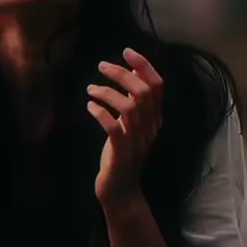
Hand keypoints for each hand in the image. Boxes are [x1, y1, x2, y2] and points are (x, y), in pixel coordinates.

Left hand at [86, 48, 162, 210]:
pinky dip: (101, 113)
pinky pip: (114, 128)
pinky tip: (89, 106)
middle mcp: (149, 129)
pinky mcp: (121, 154)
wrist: (121, 195)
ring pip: (130, 107)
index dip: (144, 65)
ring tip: (91, 89)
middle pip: (143, 92)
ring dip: (107, 92)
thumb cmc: (121, 159)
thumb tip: (128, 79)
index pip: (157, 86)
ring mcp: (137, 142)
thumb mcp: (129, 129)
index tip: (127, 51)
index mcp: (153, 121)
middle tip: (102, 66)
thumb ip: (132, 107)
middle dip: (122, 73)